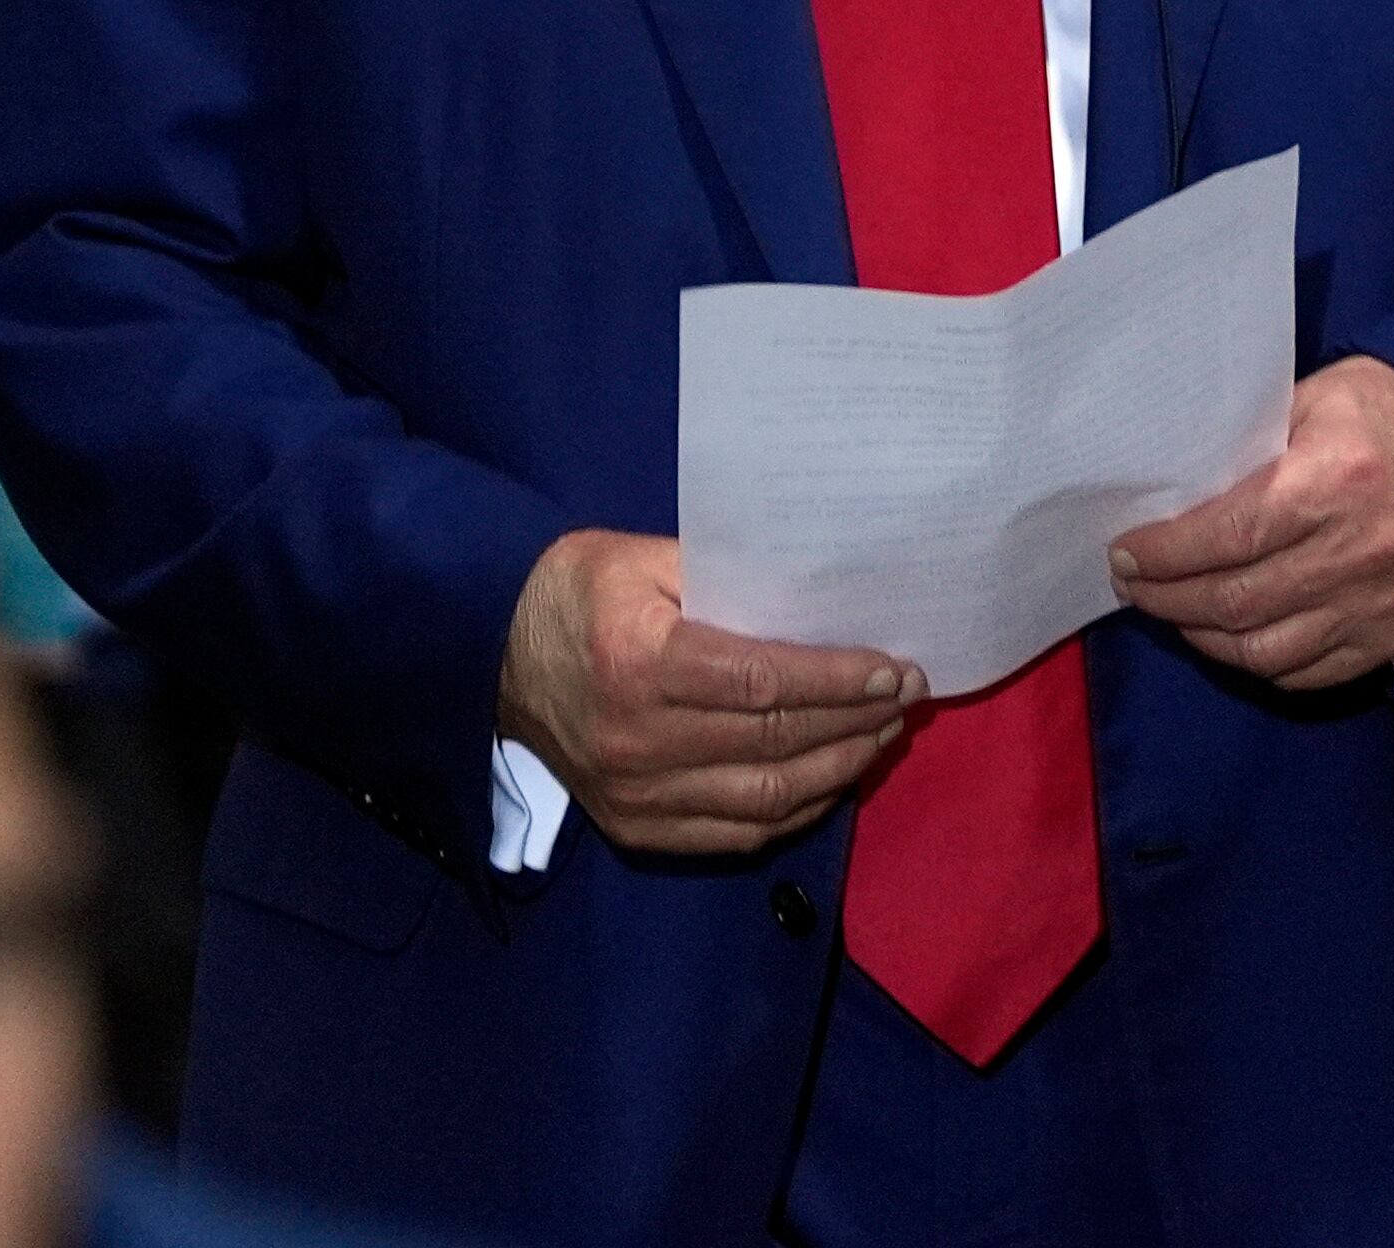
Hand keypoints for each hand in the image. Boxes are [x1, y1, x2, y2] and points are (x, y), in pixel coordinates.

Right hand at [500, 531, 922, 855]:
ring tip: (881, 736)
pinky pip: (734, 836)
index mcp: (640, 663)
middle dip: (855, 722)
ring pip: (764, 800)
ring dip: (837, 771)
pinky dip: (794, 813)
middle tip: (906, 699)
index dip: (839, 681)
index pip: (763, 683)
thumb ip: (724, 575)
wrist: (488, 659)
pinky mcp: (635, 827)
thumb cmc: (574, 594)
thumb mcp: (641, 558)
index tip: (896, 669)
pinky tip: (831, 781)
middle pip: (774, 743)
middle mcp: (639, 740)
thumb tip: (818, 597)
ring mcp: (636, 794)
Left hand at [1109, 357, 1393, 689]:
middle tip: (1132, 584)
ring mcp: (1379, 604)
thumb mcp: (1313, 399)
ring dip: (1201, 635)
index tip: (1125, 551)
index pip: (1229, 536)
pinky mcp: (1391, 636)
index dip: (1165, 554)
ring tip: (1172, 610)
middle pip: (1237, 600)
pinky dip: (1254, 661)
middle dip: (1167, 596)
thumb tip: (1171, 492)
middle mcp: (1360, 551)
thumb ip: (1248, 445)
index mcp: (1335, 481)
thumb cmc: (1381, 412)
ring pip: (1262, 649)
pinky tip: (1226, 636)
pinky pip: (1304, 673)